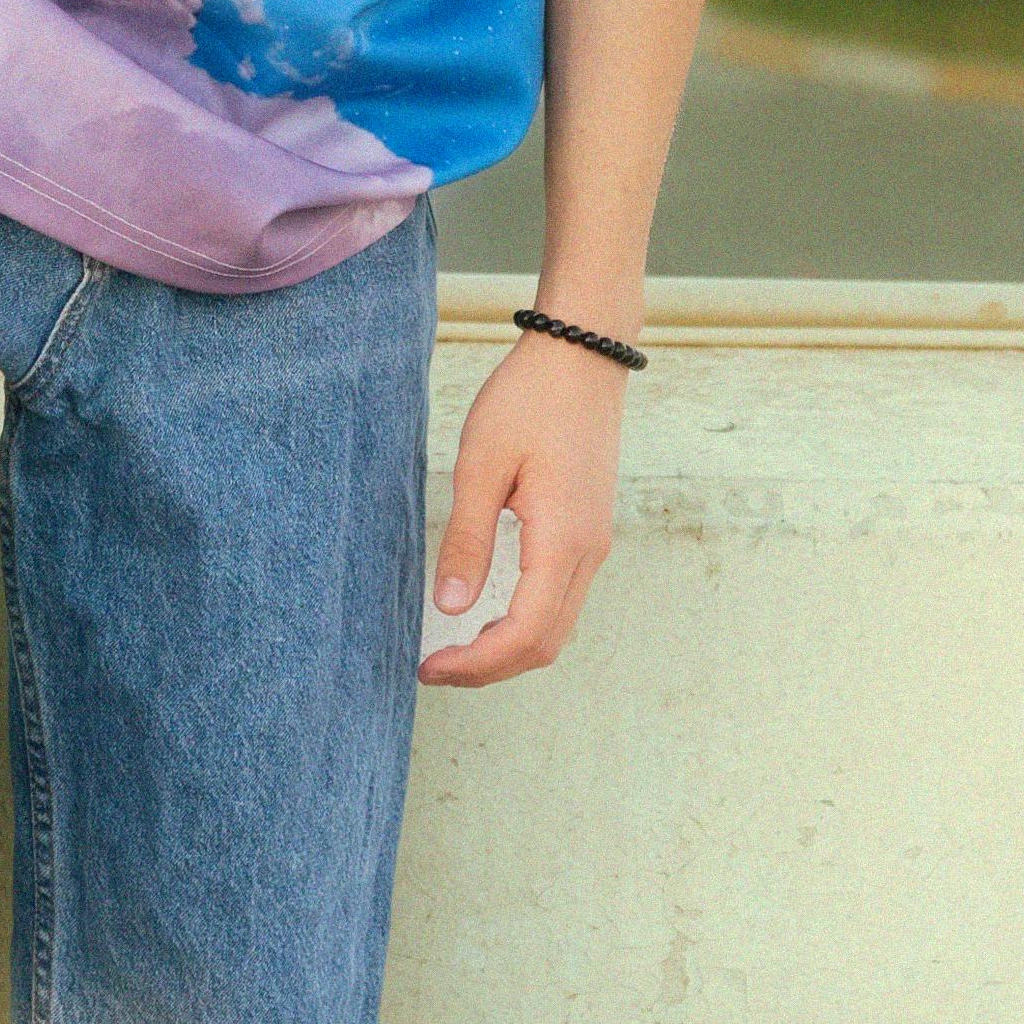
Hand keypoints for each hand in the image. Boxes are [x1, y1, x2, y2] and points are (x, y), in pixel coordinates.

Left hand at [417, 331, 624, 688]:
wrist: (582, 356)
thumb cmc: (529, 399)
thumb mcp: (482, 465)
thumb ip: (468, 539)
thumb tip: (450, 606)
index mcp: (563, 539)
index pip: (525, 633)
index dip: (476, 663)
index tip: (428, 667)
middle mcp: (589, 551)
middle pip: (545, 643)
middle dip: (489, 667)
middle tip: (434, 666)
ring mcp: (594, 542)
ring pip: (557, 626)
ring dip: (508, 649)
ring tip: (454, 647)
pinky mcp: (589, 531)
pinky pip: (561, 598)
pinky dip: (525, 623)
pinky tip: (487, 614)